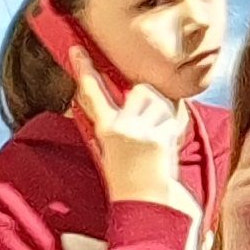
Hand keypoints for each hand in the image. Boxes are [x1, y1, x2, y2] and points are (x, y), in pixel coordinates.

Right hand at [69, 50, 192, 211]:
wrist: (148, 200)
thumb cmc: (130, 174)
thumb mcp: (109, 148)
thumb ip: (112, 122)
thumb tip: (117, 96)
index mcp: (106, 129)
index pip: (91, 93)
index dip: (84, 69)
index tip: (77, 49)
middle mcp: (121, 128)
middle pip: (141, 91)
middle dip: (148, 102)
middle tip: (147, 125)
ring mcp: (142, 132)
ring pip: (159, 101)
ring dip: (161, 114)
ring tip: (155, 138)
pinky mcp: (162, 137)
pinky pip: (173, 118)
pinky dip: (172, 129)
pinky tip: (164, 148)